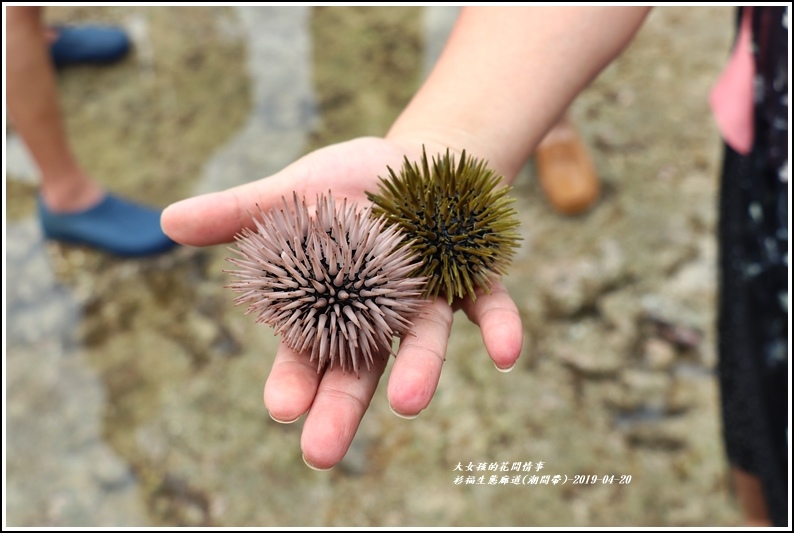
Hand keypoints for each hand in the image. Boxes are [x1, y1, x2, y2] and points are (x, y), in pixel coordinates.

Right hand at [161, 136, 522, 469]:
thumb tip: (168, 222)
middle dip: (341, 409)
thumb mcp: (292, 193)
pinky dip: (498, 328)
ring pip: (421, 346)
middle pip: (358, 370)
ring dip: (416, 372)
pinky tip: (507, 353)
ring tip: (406, 402)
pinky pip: (488, 308)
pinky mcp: (472, 281)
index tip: (282, 409)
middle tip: (320, 454)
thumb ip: (240, 213)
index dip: (294, 381)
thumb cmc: (349, 187)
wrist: (420, 164)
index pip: (306, 353)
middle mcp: (378, 316)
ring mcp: (426, 302)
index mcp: (330, 304)